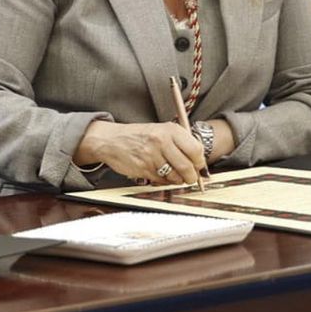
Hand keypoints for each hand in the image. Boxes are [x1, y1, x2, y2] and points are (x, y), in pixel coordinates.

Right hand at [75, 119, 206, 185]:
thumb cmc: (138, 136)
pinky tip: (159, 174)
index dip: (199, 162)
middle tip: (190, 178)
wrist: (111, 140)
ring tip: (173, 175)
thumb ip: (180, 143)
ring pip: (175, 176)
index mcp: (170, 130)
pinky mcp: (144, 169)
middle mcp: (162, 141)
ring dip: (177, 180)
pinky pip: (161, 180)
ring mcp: (152, 156)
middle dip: (191, 176)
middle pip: (187, 166)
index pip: (196, 150)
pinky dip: (164, 181)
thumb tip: (198, 161)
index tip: (198, 166)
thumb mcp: (161, 130)